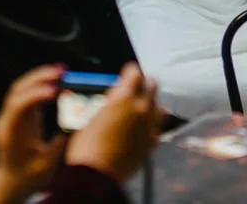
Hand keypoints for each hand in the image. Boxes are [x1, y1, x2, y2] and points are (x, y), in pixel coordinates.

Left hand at [0, 64, 67, 203]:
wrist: (13, 182)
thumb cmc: (27, 177)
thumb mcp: (43, 168)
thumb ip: (54, 149)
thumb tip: (66, 130)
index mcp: (9, 135)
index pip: (17, 108)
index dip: (33, 96)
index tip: (53, 91)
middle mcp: (7, 121)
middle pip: (17, 91)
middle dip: (38, 78)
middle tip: (60, 71)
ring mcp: (13, 116)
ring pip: (22, 88)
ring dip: (40, 77)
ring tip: (61, 70)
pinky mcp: (22, 114)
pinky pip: (30, 93)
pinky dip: (42, 84)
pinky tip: (57, 79)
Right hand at [65, 63, 162, 184]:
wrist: (96, 175)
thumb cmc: (87, 147)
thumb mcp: (92, 116)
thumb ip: (110, 103)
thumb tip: (114, 99)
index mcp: (124, 97)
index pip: (135, 72)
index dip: (130, 71)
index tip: (127, 73)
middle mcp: (141, 108)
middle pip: (152, 85)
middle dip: (144, 84)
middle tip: (135, 89)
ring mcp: (149, 126)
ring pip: (159, 106)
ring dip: (151, 103)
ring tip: (141, 108)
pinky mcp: (152, 142)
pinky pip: (157, 127)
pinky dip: (151, 125)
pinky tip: (142, 128)